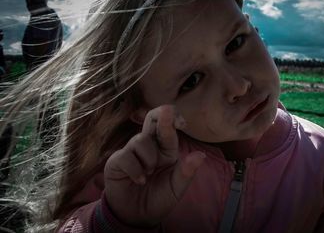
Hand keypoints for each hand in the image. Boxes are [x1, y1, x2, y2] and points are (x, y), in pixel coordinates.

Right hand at [104, 105, 205, 226]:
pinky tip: (139, 180)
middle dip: (160, 114)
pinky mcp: (118, 160)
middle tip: (167, 112)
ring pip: (141, 140)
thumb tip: (201, 155)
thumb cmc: (159, 198)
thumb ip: (187, 172)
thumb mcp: (177, 188)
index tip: (182, 123)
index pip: (169, 128)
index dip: (174, 118)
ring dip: (148, 159)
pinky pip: (127, 156)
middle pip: (152, 118)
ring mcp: (132, 150)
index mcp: (166, 149)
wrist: (137, 216)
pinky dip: (135, 170)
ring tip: (149, 174)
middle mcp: (150, 145)